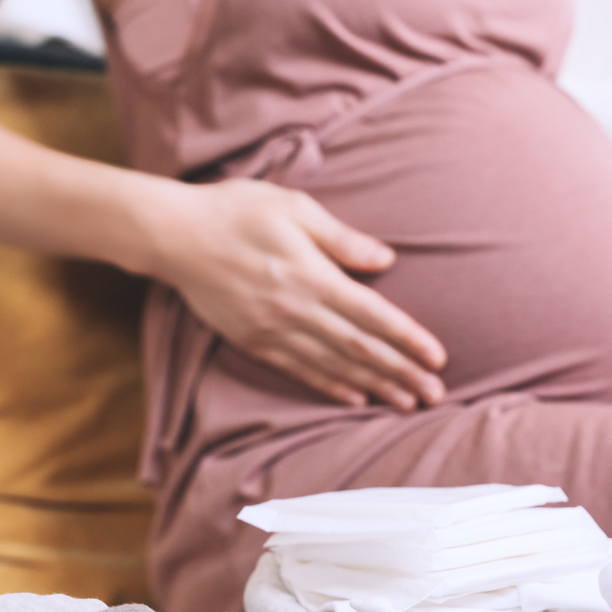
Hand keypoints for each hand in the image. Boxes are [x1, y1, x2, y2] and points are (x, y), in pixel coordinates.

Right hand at [148, 178, 445, 409]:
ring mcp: (273, 330)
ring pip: (334, 366)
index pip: (373, 315)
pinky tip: (355, 399)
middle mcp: (296, 310)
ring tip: (406, 403)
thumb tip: (386, 259)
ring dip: (374, 386)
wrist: (172, 235)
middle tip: (435, 395)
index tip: (438, 359)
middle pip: (360, 349)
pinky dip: (330, 387)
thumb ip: (342, 238)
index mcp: (312, 276)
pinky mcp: (253, 341)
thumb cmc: (237, 210)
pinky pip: (299, 371)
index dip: (408, 339)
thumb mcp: (294, 207)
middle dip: (401, 373)